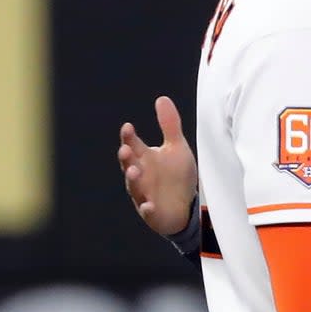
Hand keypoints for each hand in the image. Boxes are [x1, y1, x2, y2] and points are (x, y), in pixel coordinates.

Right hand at [117, 95, 197, 235]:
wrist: (184, 206)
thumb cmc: (176, 176)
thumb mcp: (176, 148)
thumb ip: (169, 125)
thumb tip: (162, 98)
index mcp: (144, 157)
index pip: (133, 144)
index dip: (129, 137)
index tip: (128, 127)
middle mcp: (140, 174)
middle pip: (128, 165)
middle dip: (126, 158)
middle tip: (126, 149)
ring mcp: (143, 194)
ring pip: (134, 187)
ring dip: (133, 179)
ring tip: (134, 172)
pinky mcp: (152, 213)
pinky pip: (147, 211)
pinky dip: (147, 209)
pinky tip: (149, 206)